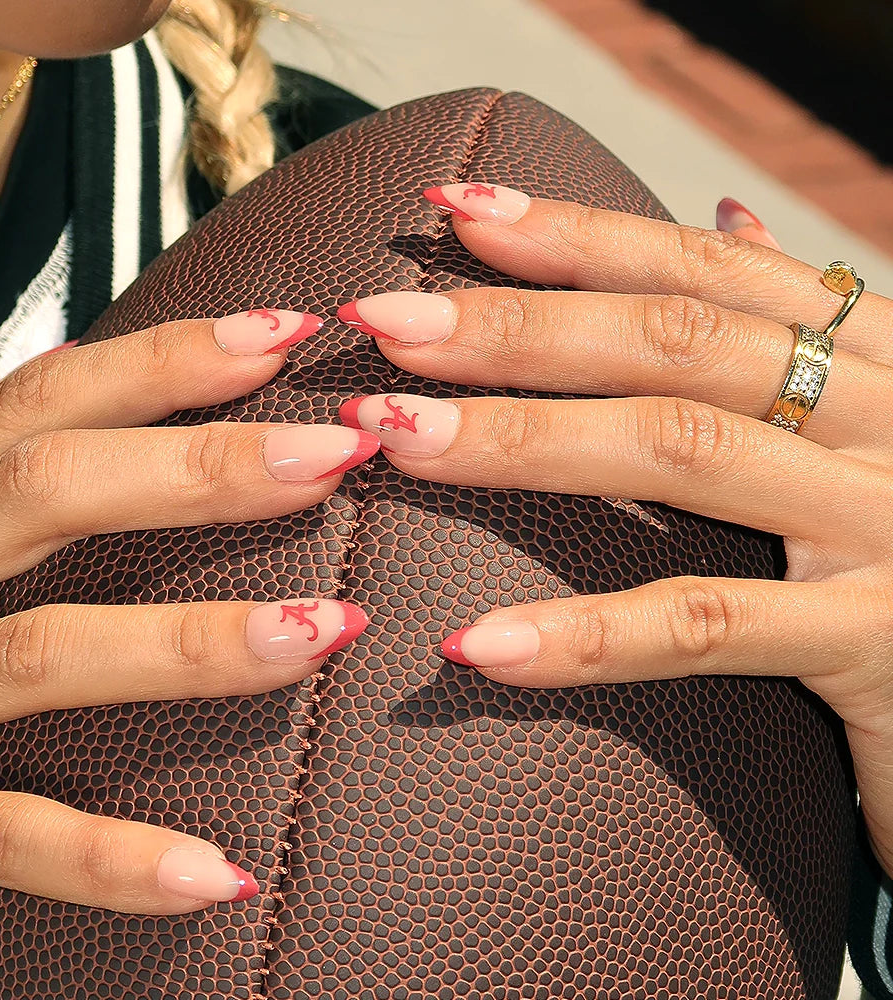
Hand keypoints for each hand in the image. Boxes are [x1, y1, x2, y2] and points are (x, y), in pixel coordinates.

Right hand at [0, 310, 375, 929]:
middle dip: (196, 468)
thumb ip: (34, 506)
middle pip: (38, 494)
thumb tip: (197, 436)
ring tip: (325, 629)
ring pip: (34, 654)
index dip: (158, 363)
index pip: (37, 403)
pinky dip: (110, 858)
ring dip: (189, 642)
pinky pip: (1, 838)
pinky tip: (220, 874)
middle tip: (333, 453)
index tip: (283, 334)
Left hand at [336, 183, 892, 876]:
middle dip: (519, 328)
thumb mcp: (866, 417)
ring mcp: (884, 523)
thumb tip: (728, 216)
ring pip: (682, 450)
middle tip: (385, 324)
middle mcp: (884, 415)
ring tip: (395, 438)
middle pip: (677, 342)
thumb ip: (798, 330)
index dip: (578, 236)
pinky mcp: (876, 642)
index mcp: (870, 357)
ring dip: (522, 438)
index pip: (704, 270)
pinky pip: (704, 628)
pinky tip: (475, 644)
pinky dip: (583, 636)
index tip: (457, 214)